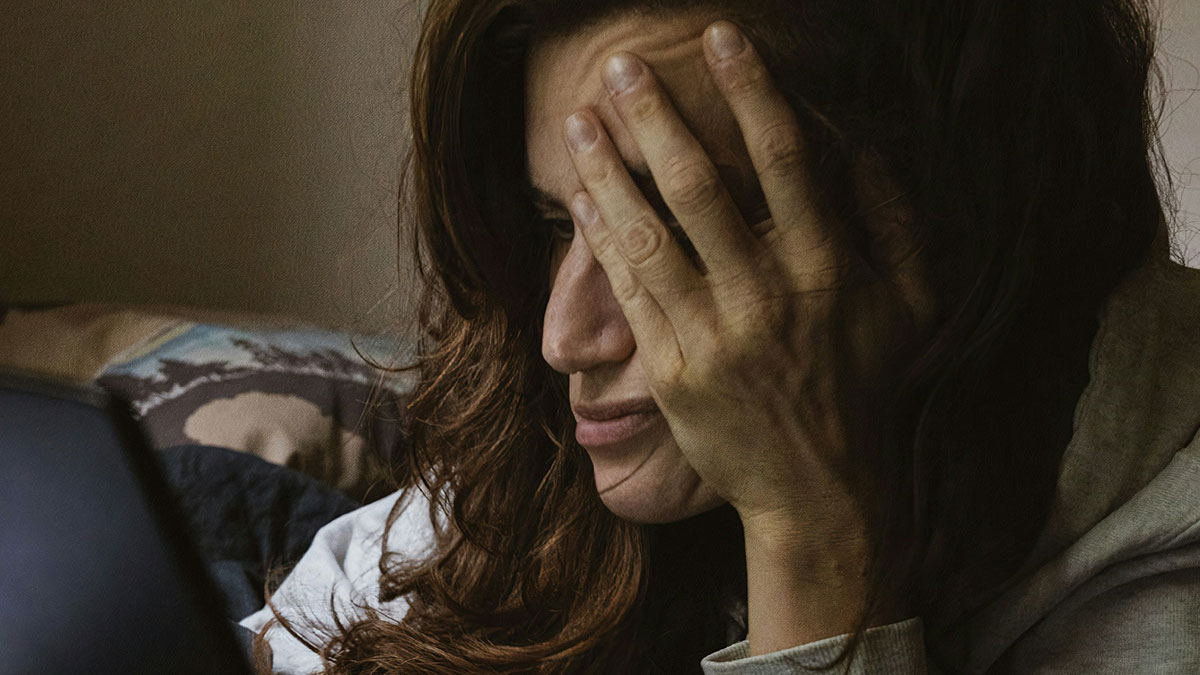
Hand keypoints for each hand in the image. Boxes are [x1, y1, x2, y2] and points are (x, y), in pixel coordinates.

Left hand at [563, 22, 931, 544]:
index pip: (785, 159)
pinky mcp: (673, 370)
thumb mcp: (910, 303)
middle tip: (623, 66)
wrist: (818, 484)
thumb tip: (860, 140)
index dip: (752, 90)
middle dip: (657, 118)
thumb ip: (891, 218)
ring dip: (608, 172)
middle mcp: (767, 296)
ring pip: (649, 235)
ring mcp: (714, 335)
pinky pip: (630, 290)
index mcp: (827, 268)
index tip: (722, 37)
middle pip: (700, 187)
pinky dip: (602, 239)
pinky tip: (581, 196)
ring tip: (577, 121)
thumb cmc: (864, 383)